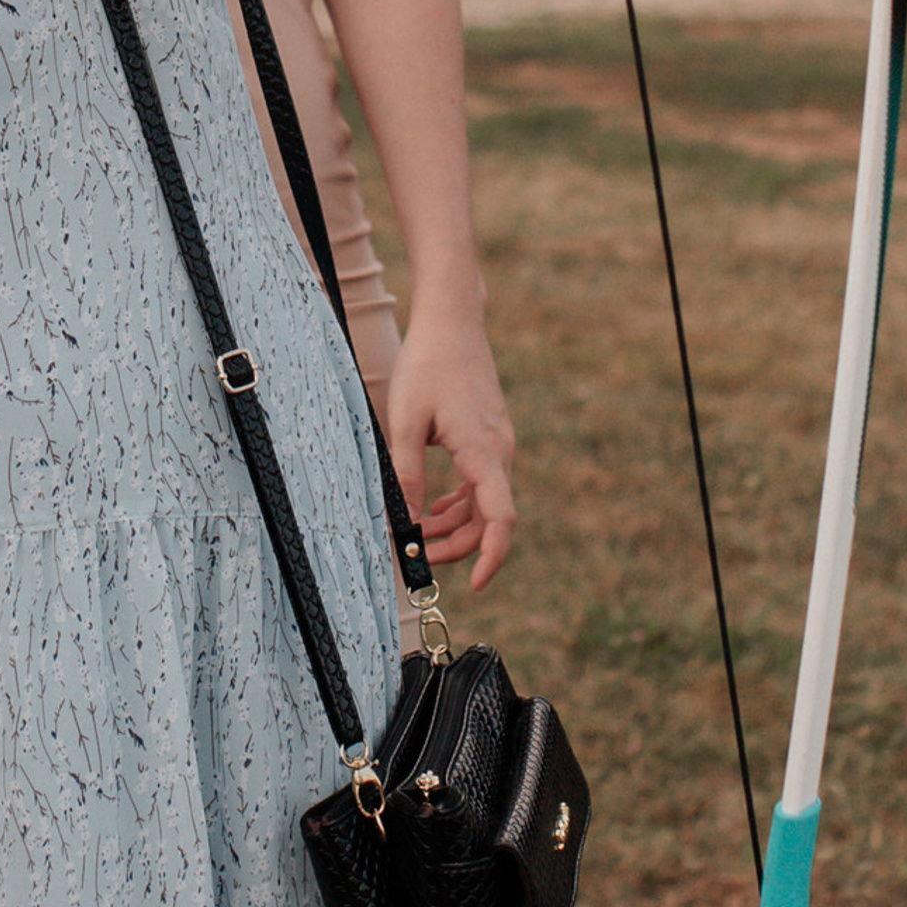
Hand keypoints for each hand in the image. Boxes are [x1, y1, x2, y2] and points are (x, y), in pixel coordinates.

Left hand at [384, 302, 516, 596]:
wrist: (453, 322)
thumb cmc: (427, 364)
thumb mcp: (405, 421)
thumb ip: (408, 475)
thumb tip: (409, 523)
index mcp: (483, 451)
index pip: (501, 518)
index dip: (492, 556)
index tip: (477, 585)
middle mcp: (500, 452)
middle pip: (490, 520)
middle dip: (459, 546)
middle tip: (418, 555)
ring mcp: (498, 444)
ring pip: (486, 504)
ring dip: (456, 526)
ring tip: (417, 533)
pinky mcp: (490, 437)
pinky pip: (482, 484)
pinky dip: (460, 503)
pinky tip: (434, 507)